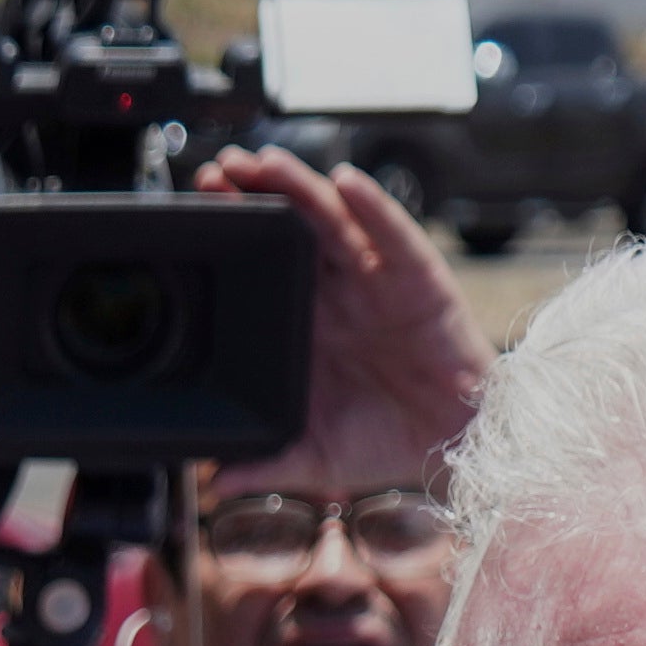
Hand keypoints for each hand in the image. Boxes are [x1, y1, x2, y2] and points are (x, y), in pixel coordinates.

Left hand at [190, 145, 495, 492]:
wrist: (451, 448)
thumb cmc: (385, 444)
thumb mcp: (312, 458)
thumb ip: (263, 464)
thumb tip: (211, 481)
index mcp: (306, 322)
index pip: (261, 265)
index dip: (232, 236)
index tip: (193, 213)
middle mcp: (336, 291)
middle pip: (289, 228)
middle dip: (254, 196)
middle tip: (215, 172)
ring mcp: (374, 280)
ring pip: (331, 220)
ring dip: (299, 187)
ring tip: (264, 164)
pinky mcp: (417, 278)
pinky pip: (391, 234)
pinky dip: (371, 206)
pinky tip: (346, 182)